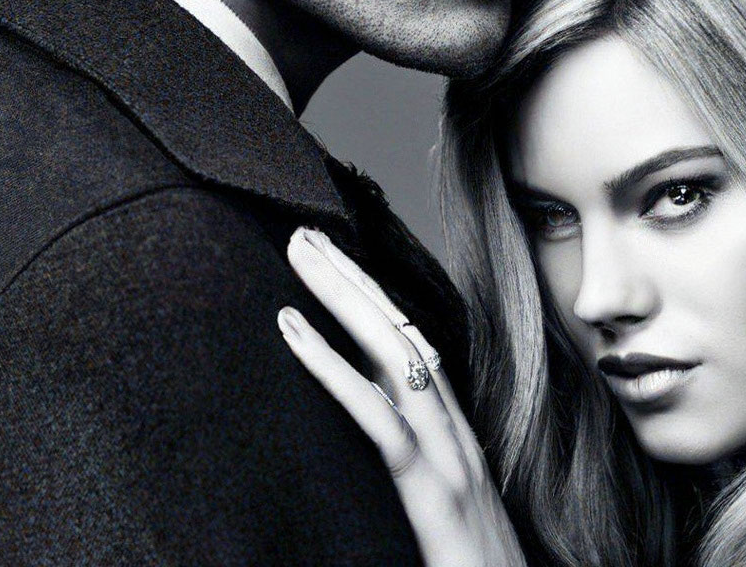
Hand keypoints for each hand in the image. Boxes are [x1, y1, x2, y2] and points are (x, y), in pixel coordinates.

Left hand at [279, 227, 526, 566]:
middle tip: (304, 231)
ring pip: (393, 355)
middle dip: (352, 277)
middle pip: (399, 333)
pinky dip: (331, 367)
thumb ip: (414, 471)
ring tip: (299, 252)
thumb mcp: (442, 514)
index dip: (373, 298)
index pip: (410, 347)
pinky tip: (291, 329)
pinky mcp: (433, 493)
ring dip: (342, 295)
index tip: (335, 259)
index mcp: (453, 434)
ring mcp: (449, 458)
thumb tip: (375, 434)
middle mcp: (454, 432)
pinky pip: (377, 419)